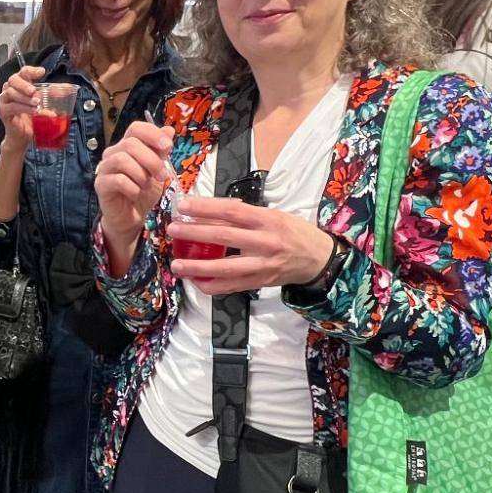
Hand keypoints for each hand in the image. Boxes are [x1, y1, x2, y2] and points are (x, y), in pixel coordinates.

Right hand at [0, 65, 46, 150]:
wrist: (23, 135)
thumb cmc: (31, 118)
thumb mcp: (44, 104)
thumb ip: (52, 96)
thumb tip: (67, 90)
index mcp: (20, 84)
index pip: (23, 72)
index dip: (31, 70)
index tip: (42, 72)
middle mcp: (9, 89)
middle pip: (14, 79)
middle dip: (24, 84)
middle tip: (34, 91)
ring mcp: (4, 100)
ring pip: (11, 92)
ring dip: (25, 98)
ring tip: (37, 104)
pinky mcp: (3, 111)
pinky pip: (12, 106)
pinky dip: (24, 108)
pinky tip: (33, 111)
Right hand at [96, 121, 175, 251]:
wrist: (131, 217)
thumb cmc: (143, 191)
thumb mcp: (157, 170)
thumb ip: (161, 151)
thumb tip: (169, 131)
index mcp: (127, 146)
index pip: (136, 128)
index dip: (152, 134)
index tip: (168, 146)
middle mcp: (113, 153)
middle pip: (130, 143)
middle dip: (151, 160)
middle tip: (162, 176)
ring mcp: (105, 168)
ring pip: (122, 160)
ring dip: (141, 174)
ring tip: (147, 186)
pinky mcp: (101, 185)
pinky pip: (118, 180)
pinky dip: (132, 187)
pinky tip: (136, 194)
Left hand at [166, 195, 337, 294]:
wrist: (318, 259)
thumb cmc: (294, 232)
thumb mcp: (275, 215)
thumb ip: (247, 214)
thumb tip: (212, 209)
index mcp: (268, 220)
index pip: (232, 212)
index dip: (206, 208)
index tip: (185, 205)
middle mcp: (265, 243)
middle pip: (224, 238)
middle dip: (195, 234)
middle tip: (173, 229)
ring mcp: (262, 266)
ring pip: (225, 268)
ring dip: (197, 267)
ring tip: (177, 264)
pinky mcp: (259, 283)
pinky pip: (230, 287)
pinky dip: (210, 285)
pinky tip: (194, 280)